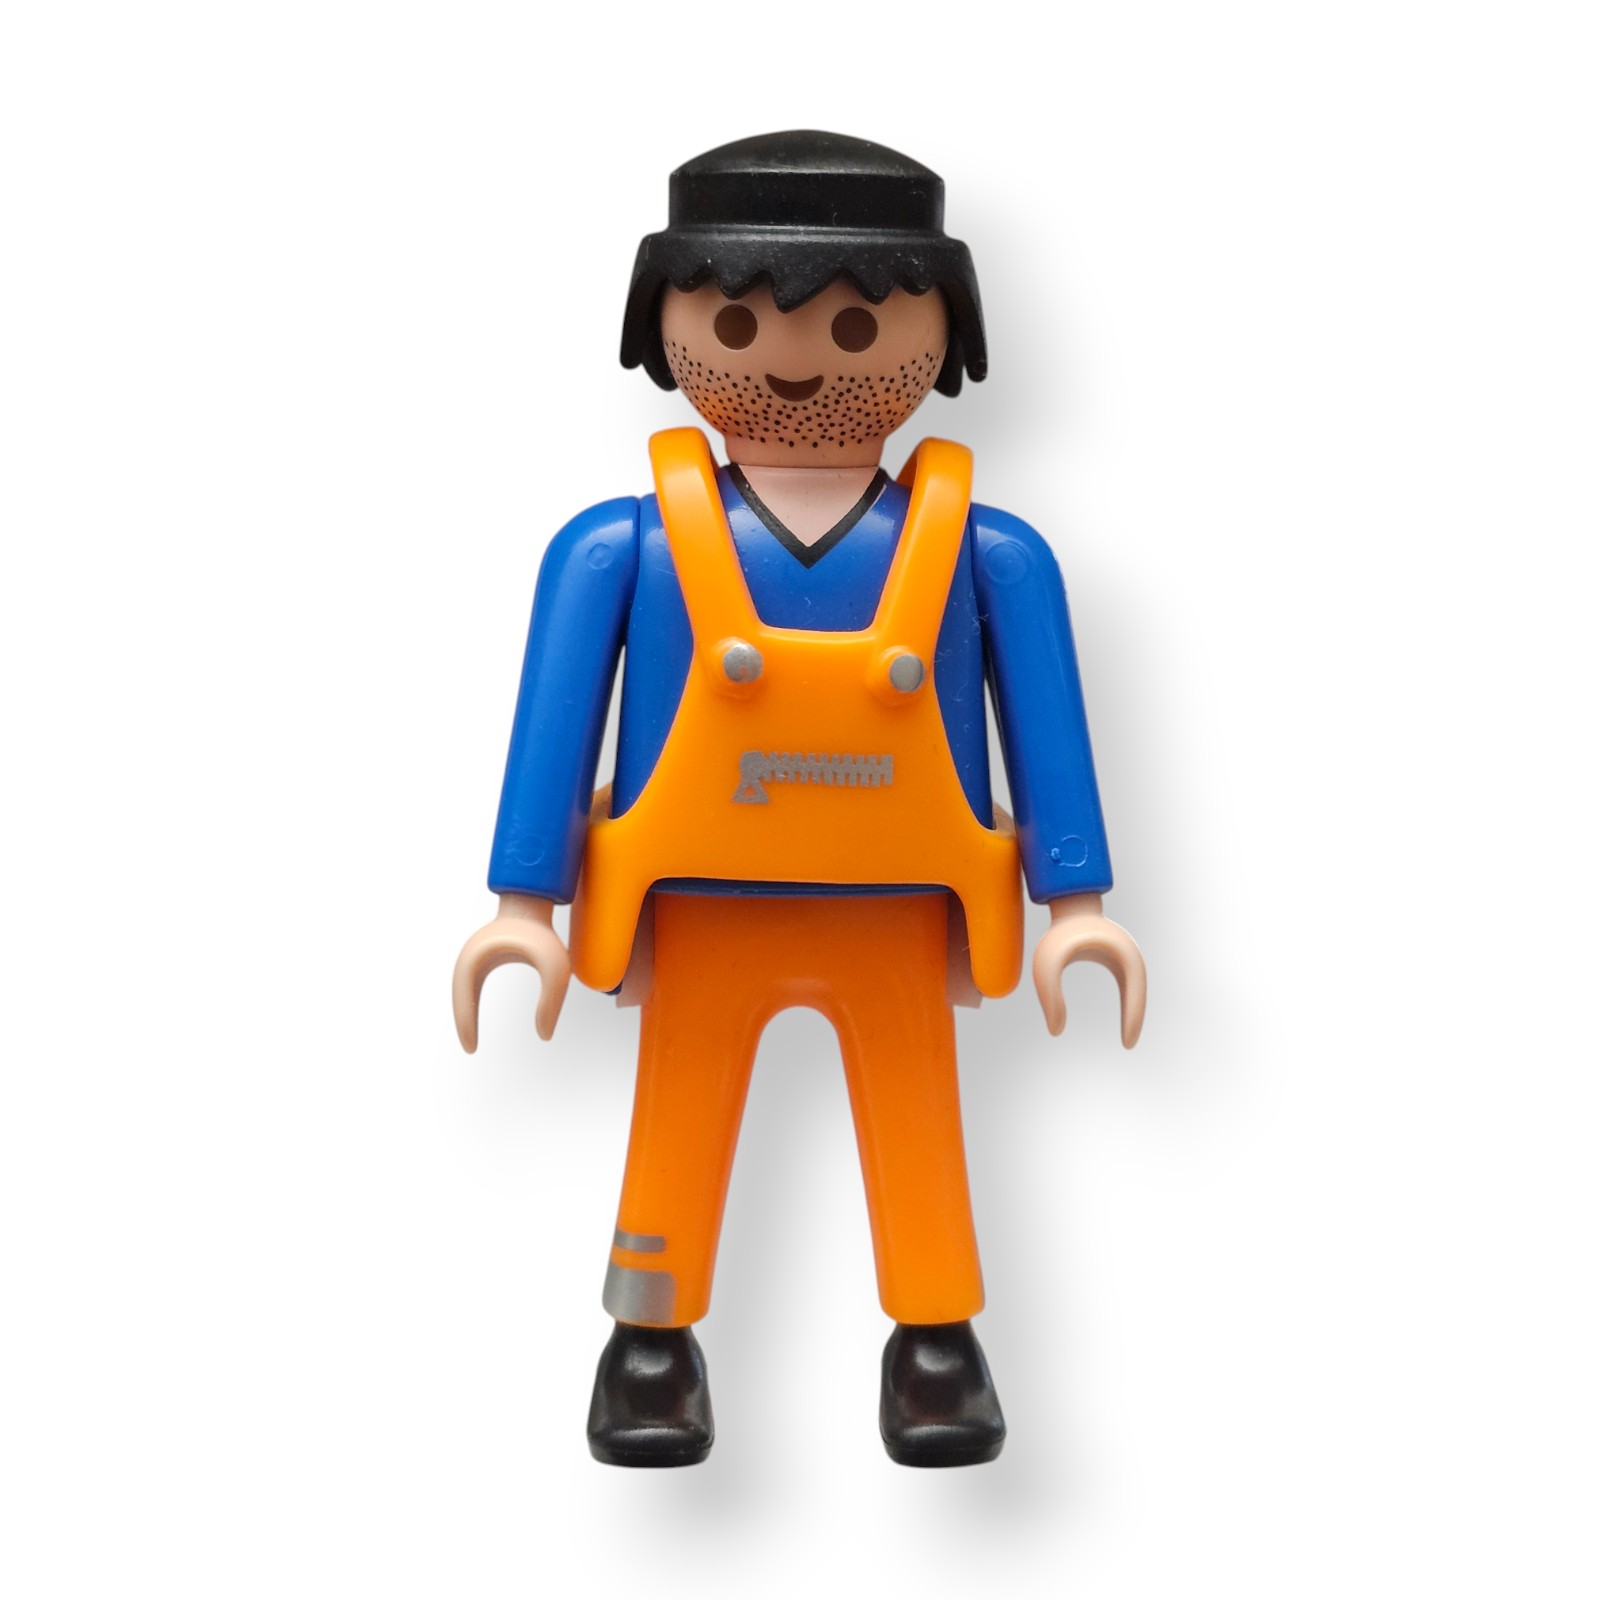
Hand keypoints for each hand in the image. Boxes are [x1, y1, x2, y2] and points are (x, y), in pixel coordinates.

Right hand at [452, 894, 570, 1050]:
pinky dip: (470, 1004)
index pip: (465, 998)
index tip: (472, 1048)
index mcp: (480, 958)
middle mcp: (470, 956)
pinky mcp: (481, 957)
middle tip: (470, 1048)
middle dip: (463, 1022)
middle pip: (459, 996)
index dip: (466, 1024)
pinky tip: (475, 1019)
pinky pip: (469, 985)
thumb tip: (545, 1035)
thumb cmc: (544, 934)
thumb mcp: (555, 969)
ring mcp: (473, 956)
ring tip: (471, 1040)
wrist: (533, 903)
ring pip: (462, 991)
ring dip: (465, 1014)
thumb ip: (552, 1001)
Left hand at [1032, 893, 1146, 1047]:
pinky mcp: (1118, 959)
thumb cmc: (1059, 933)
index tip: (1127, 1044)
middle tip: (1128, 1045)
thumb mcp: (1047, 965)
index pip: (1134, 996)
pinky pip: (1128, 987)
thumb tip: (1055, 1031)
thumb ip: (1049, 997)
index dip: (1132, 1020)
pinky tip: (1123, 1021)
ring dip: (1133, 1013)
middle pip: (1139, 995)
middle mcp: (1129, 956)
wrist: (1069, 904)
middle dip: (1135, 1020)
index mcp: (1120, 955)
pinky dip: (1128, 1004)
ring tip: (1127, 1038)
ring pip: (1135, 992)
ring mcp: (1126, 957)